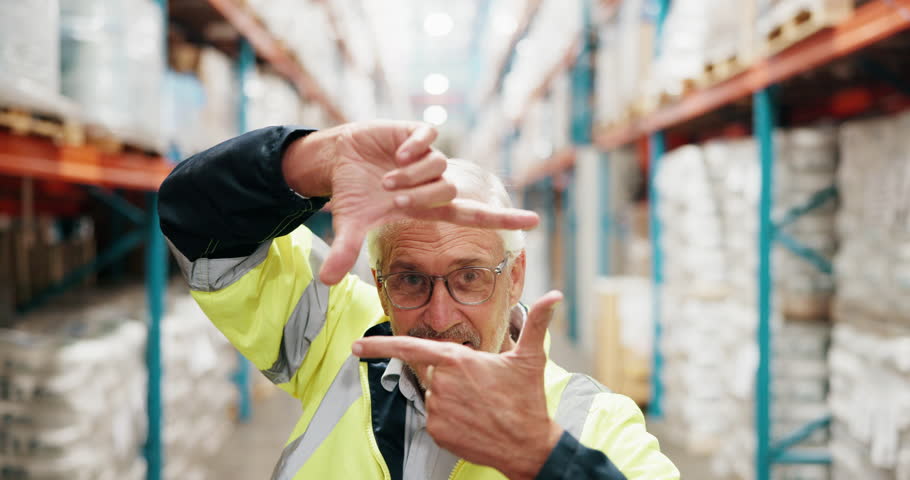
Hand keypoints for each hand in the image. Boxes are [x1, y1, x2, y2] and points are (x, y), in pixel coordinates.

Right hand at [282, 121, 539, 284]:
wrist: (339, 159)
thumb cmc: (354, 194)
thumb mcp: (350, 224)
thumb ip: (345, 251)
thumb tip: (325, 282)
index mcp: (429, 207)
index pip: (474, 214)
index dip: (503, 218)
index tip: (534, 223)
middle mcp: (434, 182)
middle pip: (449, 190)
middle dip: (420, 196)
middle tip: (392, 197)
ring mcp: (427, 157)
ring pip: (438, 167)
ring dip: (412, 176)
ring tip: (386, 178)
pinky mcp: (415, 133)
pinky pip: (429, 138)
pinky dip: (414, 149)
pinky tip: (396, 154)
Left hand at [352, 291, 565, 479]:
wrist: (527, 444)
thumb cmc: (527, 399)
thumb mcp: (530, 357)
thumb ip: (536, 322)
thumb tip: (556, 295)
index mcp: (457, 359)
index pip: (409, 347)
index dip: (379, 345)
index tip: (357, 346)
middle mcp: (441, 383)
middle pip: (432, 373)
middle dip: (451, 378)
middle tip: (479, 389)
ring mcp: (437, 409)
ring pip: (434, 396)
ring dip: (451, 397)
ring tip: (480, 405)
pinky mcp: (437, 431)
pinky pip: (435, 418)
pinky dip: (450, 418)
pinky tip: (472, 420)